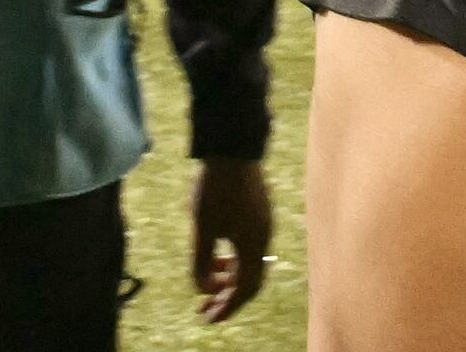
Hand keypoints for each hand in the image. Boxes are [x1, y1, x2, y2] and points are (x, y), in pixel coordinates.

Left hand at [190, 159, 274, 322]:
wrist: (233, 147)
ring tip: (208, 282)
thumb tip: (204, 289)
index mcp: (253, 246)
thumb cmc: (215, 188)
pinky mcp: (260, 213)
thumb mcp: (202, 228)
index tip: (207, 318)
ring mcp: (264, 225)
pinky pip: (250, 249)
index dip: (226, 308)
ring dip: (230, 278)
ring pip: (250, 264)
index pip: (244, 290)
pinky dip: (235, 261)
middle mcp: (264, 239)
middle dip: (227, 298)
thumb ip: (201, 263)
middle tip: (205, 309)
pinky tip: (217, 256)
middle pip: (250, 281)